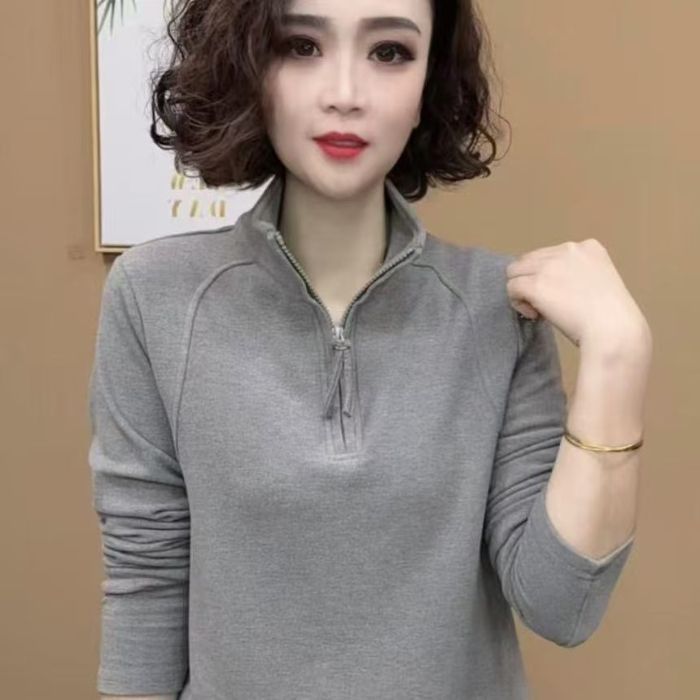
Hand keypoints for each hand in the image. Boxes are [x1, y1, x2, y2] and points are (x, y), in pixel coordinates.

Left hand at [505, 239, 650, 353]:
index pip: (549, 254)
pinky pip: (511, 287)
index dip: (548, 276)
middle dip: (532, 281)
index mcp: (588, 247)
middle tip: (546, 305)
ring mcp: (550, 265)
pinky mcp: (536, 283)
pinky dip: (517, 303)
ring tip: (538, 310)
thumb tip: (546, 284)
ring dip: (522, 291)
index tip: (561, 295)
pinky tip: (535, 315)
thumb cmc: (610, 316)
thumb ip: (574, 274)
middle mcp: (568, 249)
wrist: (613, 330)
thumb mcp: (598, 282)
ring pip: (515, 272)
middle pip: (528, 260)